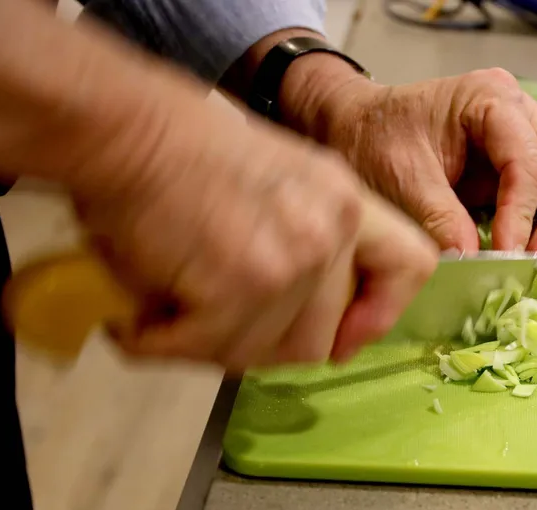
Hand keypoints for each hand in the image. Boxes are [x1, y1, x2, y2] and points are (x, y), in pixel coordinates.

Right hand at [74, 95, 436, 372]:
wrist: (125, 127)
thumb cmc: (181, 150)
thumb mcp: (279, 183)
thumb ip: (310, 242)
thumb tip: (311, 322)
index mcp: (345, 202)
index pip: (411, 267)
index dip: (380, 315)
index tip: (344, 339)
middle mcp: (331, 231)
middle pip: (319, 339)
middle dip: (260, 345)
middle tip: (211, 323)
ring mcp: (292, 261)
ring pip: (261, 354)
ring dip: (209, 344)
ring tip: (169, 308)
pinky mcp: (243, 286)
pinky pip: (207, 349)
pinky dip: (161, 343)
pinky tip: (138, 317)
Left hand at [292, 67, 536, 252]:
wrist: (353, 131)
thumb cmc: (373, 141)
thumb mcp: (400, 178)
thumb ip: (439, 218)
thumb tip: (473, 263)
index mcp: (491, 99)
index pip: (529, 159)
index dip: (523, 212)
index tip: (506, 253)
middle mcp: (520, 114)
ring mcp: (524, 141)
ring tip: (534, 267)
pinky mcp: (516, 171)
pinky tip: (525, 259)